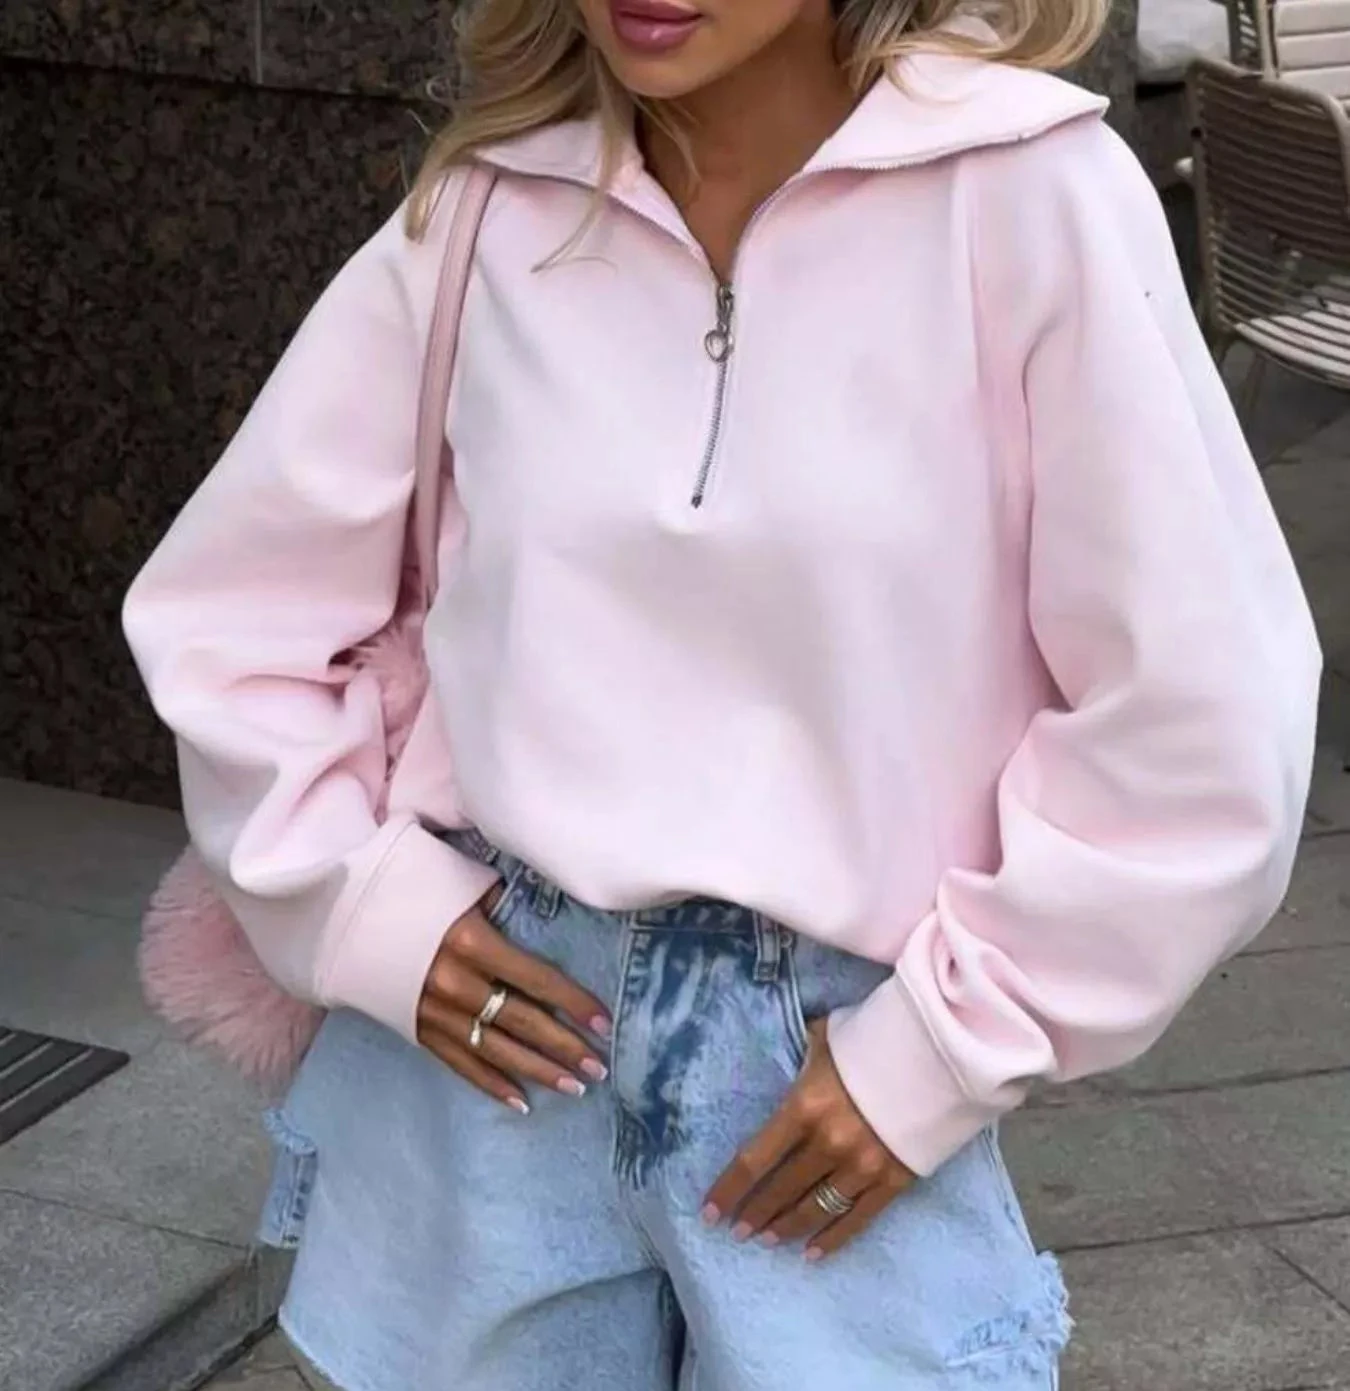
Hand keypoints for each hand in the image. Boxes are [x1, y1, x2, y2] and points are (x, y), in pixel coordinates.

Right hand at [416, 885, 611, 1114]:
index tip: (604, 1023)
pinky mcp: (415, 1029)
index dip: (574, 1002)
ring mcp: (433, 1011)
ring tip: (574, 1087)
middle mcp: (455, 983)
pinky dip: (490, 1084)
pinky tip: (520, 1102)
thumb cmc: (410, 885)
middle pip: (522, 1022)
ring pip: (495, 1050)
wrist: (342, 911)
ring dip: (538, 1071)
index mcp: (471, 941)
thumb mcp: (459, 881)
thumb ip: (501, 901)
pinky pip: (459, 1063)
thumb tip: (538, 913)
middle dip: (564, 1047)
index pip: (537, 978)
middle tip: (598, 1068)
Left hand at [702, 1019, 914, 1260]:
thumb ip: (802, 1055)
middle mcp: (828, 1144)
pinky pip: (855, 1220)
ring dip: (786, 1228)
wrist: (941, 1056)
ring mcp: (861, 1167)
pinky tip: (811, 1253)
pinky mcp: (893, 1181)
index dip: (729, 1189)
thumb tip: (790, 1052)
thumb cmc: (875, 1040)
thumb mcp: (826, 1040)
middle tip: (739, 1230)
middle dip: (755, 1213)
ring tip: (767, 1239)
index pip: (755, 1159)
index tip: (709, 1211)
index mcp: (804, 1107)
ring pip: (814, 1210)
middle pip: (781, 1190)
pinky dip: (831, 1240)